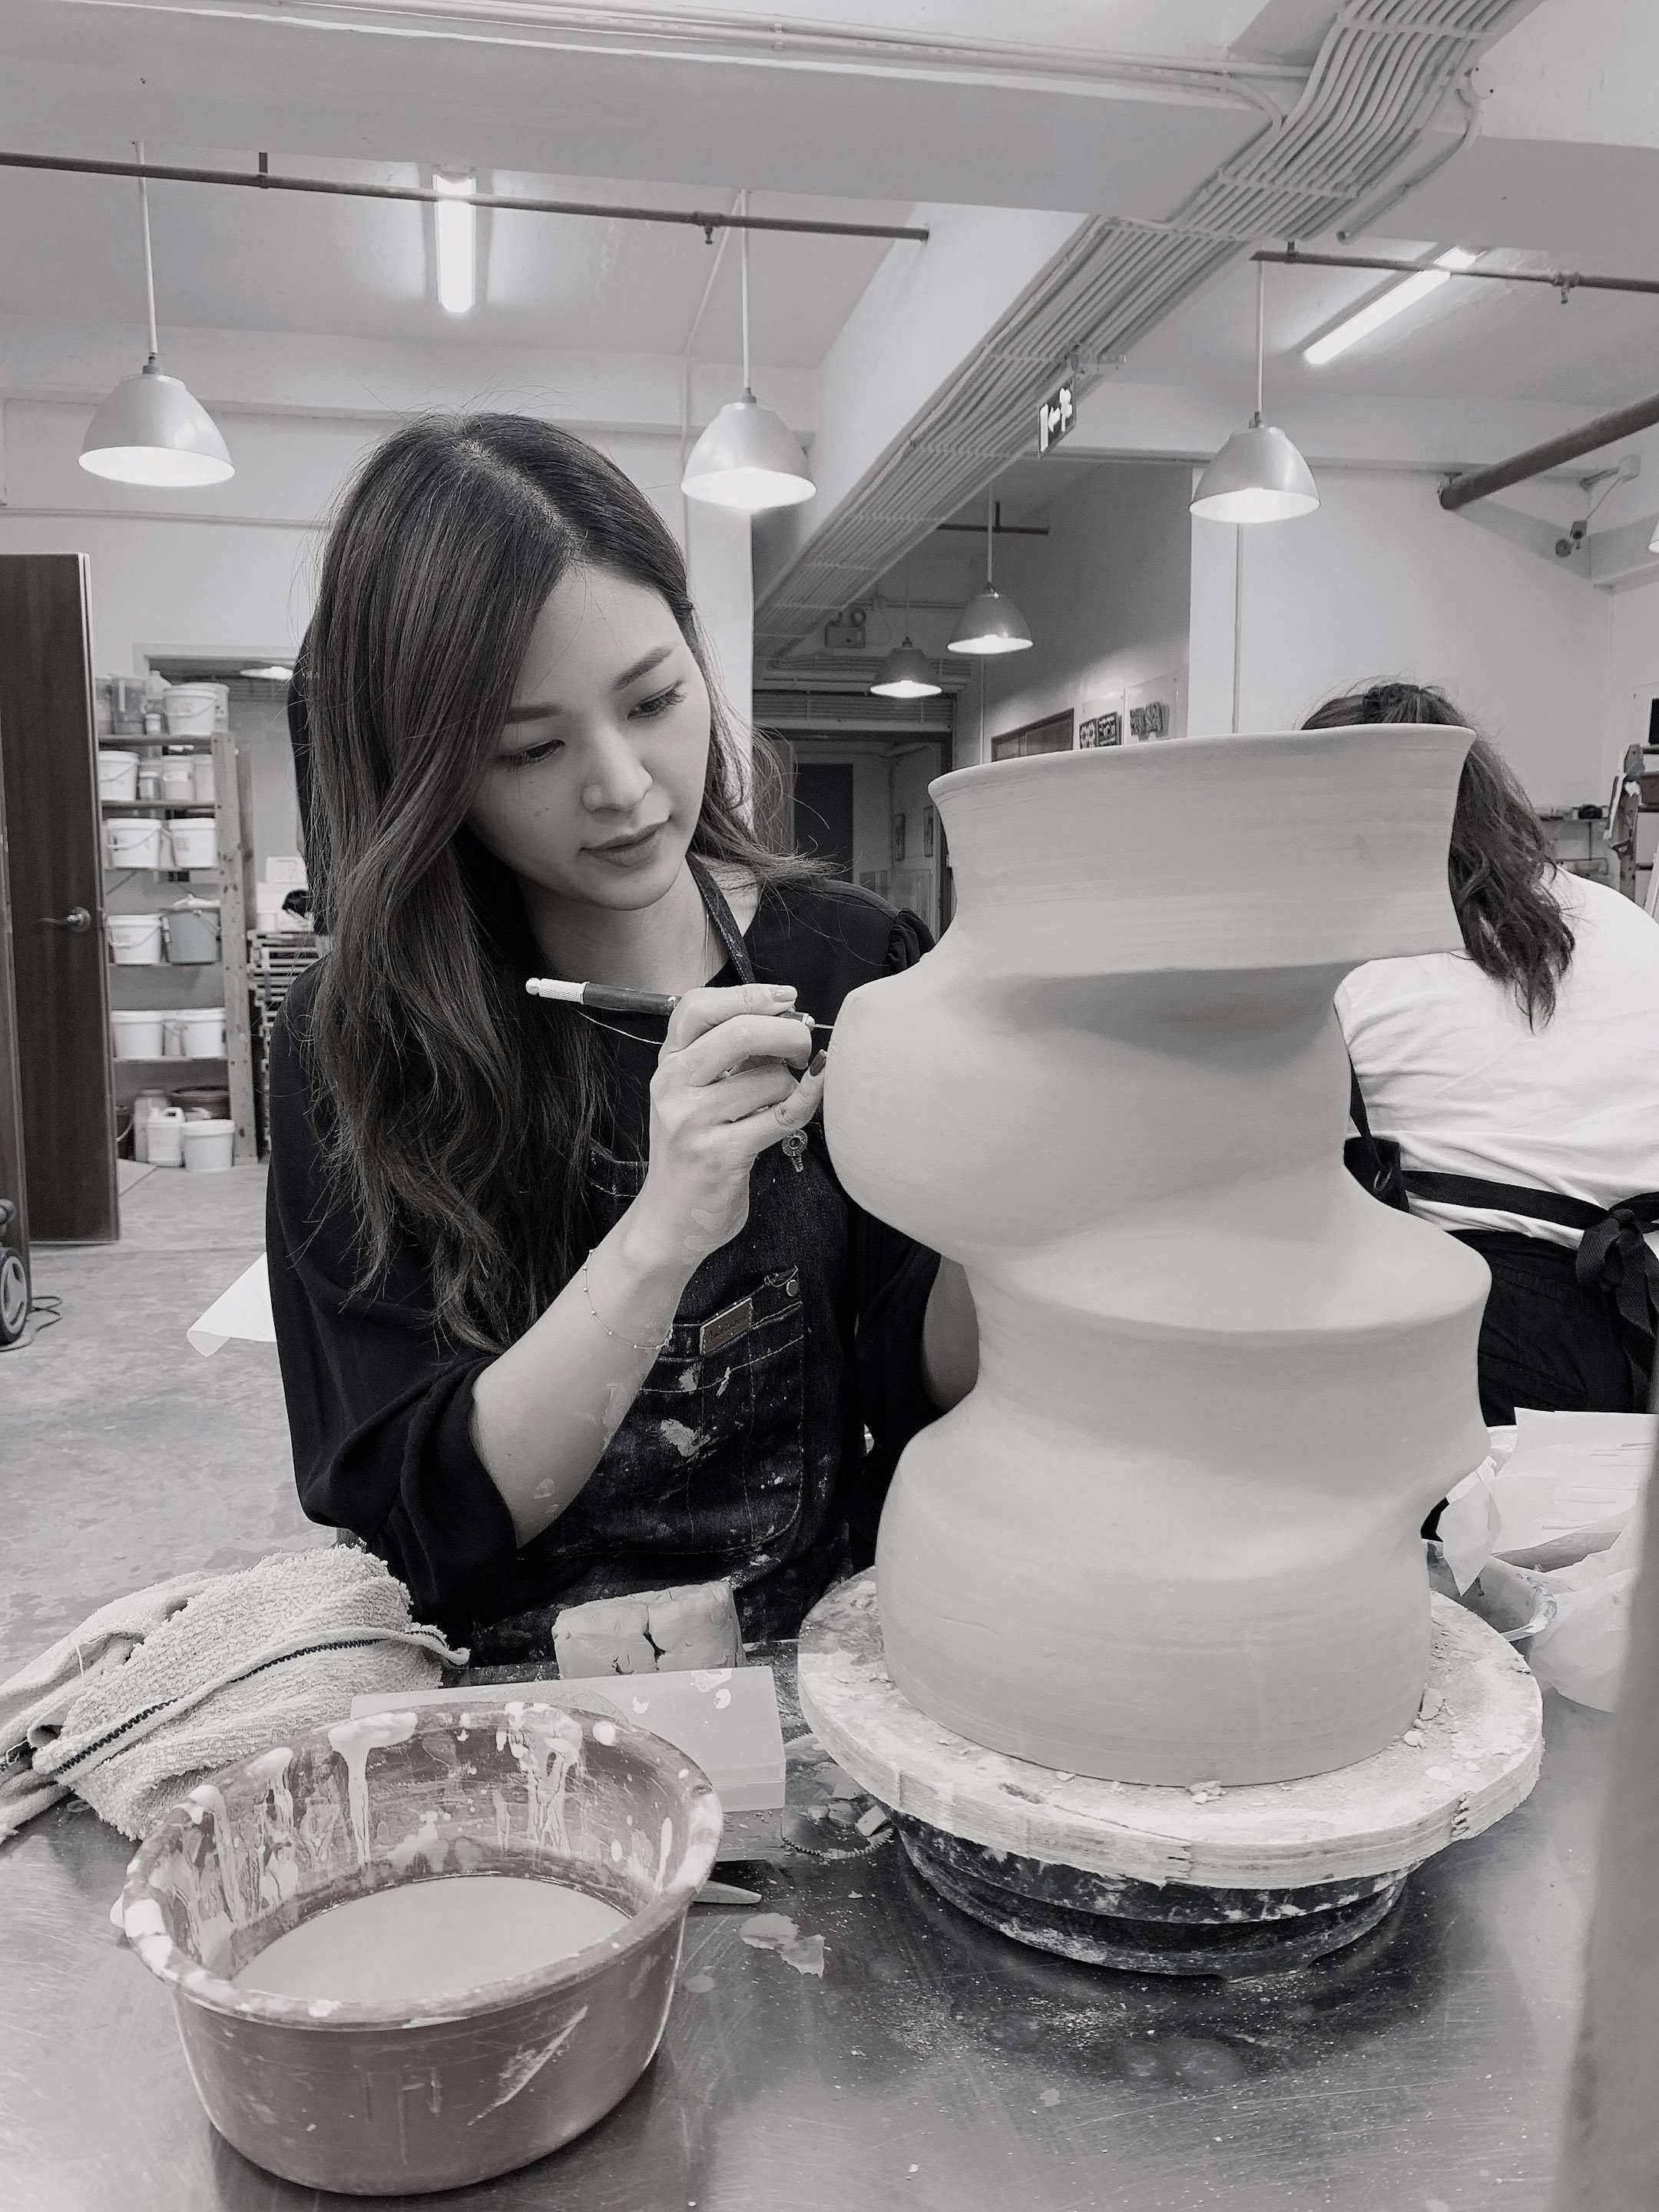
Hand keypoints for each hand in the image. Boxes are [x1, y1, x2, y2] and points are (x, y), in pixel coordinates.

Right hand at [628, 982, 826, 1266]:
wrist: (669, 1221)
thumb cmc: (692, 1155)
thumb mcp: (694, 1097)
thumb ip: (727, 1059)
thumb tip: (786, 1019)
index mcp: (668, 1066)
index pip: (697, 1007)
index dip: (748, 994)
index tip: (786, 999)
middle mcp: (673, 1087)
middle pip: (740, 1032)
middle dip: (788, 1033)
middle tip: (803, 1048)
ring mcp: (693, 1121)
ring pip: (769, 1078)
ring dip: (791, 1086)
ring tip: (779, 1105)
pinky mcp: (720, 1154)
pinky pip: (782, 1114)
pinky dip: (809, 1099)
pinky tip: (816, 1091)